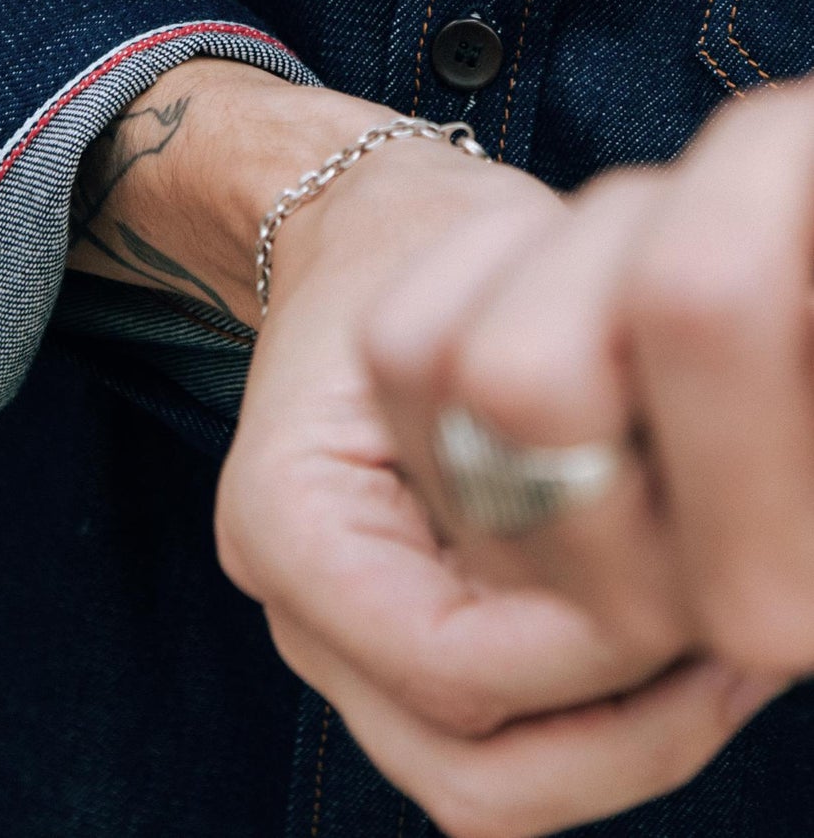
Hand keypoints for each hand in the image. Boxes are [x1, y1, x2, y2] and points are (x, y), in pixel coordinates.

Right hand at [69, 61, 783, 837]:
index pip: (449, 663)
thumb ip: (546, 428)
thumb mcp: (486, 298)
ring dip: (627, 746)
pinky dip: (603, 724)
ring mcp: (337, 644)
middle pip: (468, 776)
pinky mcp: (391, 650)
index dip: (590, 647)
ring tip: (726, 665)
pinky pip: (504, 750)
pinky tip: (686, 655)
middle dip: (628, 737)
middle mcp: (293, 607)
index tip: (697, 582)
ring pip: (490, 789)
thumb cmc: (427, 246)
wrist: (364, 238)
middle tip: (736, 655)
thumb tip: (683, 559)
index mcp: (284, 515)